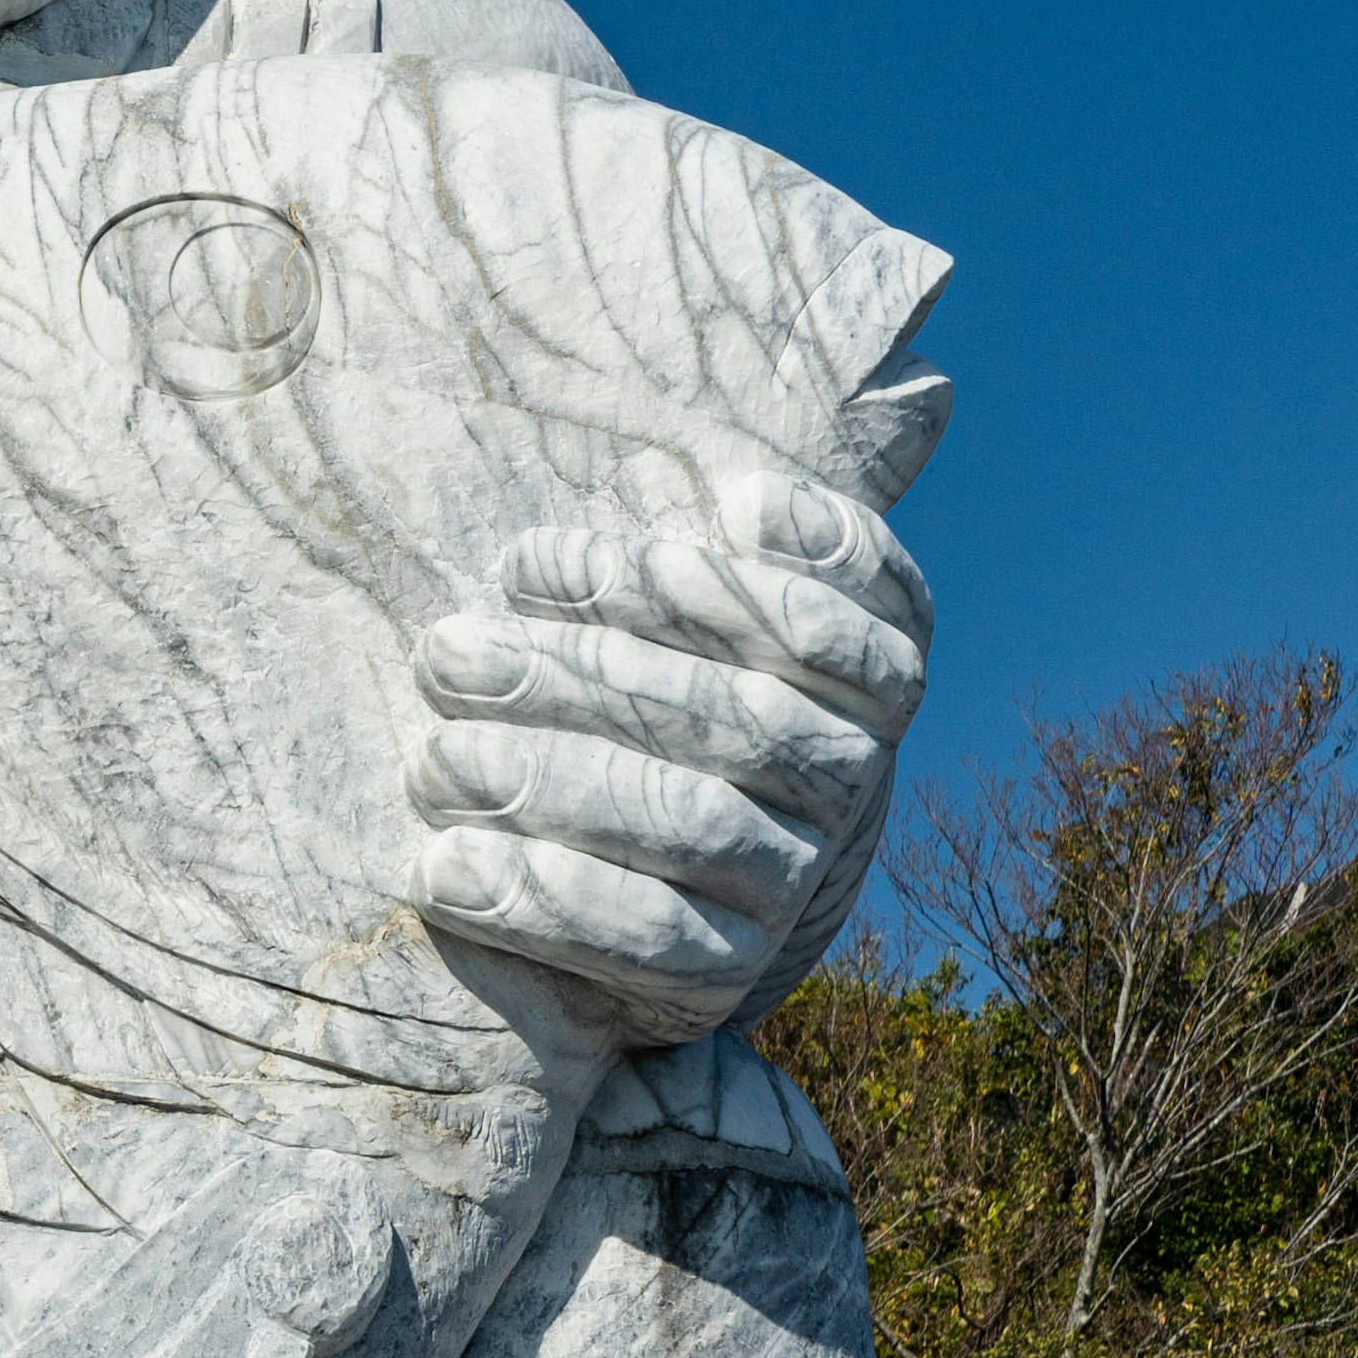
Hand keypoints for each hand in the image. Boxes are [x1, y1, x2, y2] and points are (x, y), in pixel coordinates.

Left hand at [405, 473, 926, 1042]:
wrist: (683, 878)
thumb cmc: (670, 679)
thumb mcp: (716, 585)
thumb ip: (781, 504)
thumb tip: (921, 384)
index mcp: (872, 670)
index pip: (841, 621)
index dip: (728, 588)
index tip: (597, 557)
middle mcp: (853, 776)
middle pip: (740, 716)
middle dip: (586, 674)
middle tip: (447, 650)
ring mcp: (795, 880)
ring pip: (693, 819)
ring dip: (554, 780)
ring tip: (435, 752)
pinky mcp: (727, 973)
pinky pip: (649, 939)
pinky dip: (546, 900)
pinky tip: (448, 868)